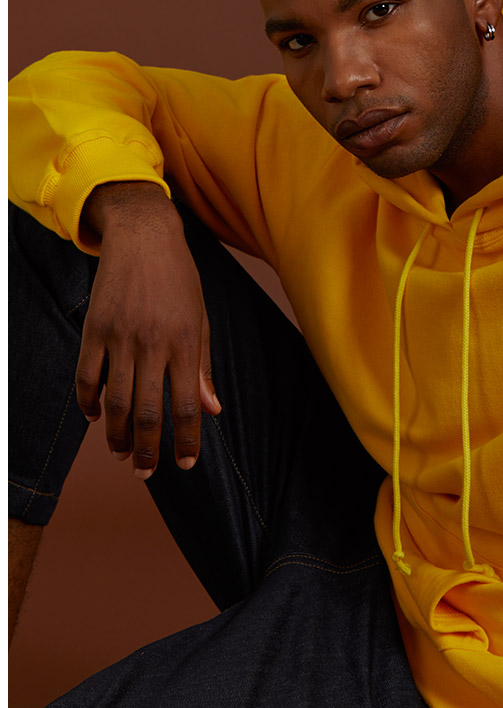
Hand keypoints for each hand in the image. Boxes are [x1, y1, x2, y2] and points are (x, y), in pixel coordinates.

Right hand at [76, 182, 220, 476]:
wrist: (143, 235)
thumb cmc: (179, 280)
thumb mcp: (201, 320)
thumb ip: (203, 368)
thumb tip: (212, 411)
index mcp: (185, 344)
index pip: (185, 406)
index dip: (185, 441)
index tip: (184, 464)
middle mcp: (153, 344)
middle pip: (146, 412)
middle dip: (146, 449)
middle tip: (145, 472)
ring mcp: (120, 337)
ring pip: (114, 401)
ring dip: (116, 435)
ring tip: (121, 453)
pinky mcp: (94, 328)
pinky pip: (86, 376)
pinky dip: (88, 401)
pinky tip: (95, 416)